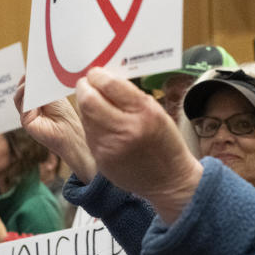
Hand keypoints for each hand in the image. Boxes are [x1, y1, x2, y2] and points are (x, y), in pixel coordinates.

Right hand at [14, 77, 96, 180]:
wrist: (70, 133)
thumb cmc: (65, 116)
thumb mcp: (54, 95)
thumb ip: (45, 85)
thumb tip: (36, 71)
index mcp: (35, 98)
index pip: (28, 83)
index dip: (30, 74)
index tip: (35, 64)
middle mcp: (28, 105)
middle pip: (22, 87)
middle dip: (27, 78)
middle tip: (34, 69)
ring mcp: (25, 113)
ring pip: (20, 95)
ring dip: (26, 85)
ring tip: (33, 78)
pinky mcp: (25, 120)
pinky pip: (22, 105)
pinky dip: (25, 95)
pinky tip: (31, 89)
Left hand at [76, 67, 202, 221]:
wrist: (169, 182)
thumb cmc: (166, 143)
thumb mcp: (157, 113)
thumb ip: (131, 97)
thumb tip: (106, 80)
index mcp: (144, 113)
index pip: (109, 85)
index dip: (98, 75)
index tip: (96, 73)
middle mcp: (125, 130)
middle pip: (89, 100)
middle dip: (85, 87)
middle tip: (88, 83)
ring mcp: (110, 147)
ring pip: (85, 116)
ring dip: (86, 104)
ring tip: (94, 101)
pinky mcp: (101, 159)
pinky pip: (89, 132)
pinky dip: (91, 122)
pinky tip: (100, 122)